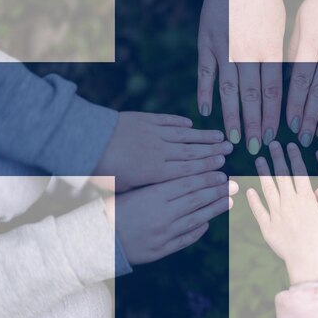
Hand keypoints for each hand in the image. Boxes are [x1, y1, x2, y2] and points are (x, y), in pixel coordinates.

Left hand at [93, 112, 231, 191]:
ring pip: (185, 135)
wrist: (87, 142)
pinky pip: (167, 121)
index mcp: (155, 172)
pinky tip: (191, 124)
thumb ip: (147, 190)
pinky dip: (180, 123)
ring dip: (204, 136)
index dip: (207, 168)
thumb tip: (163, 198)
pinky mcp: (144, 119)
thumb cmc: (102, 171)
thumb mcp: (125, 188)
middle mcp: (159, 152)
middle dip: (213, 152)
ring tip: (220, 137)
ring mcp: (153, 133)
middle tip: (230, 151)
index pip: (188, 170)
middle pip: (192, 152)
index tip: (223, 168)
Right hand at [106, 171, 236, 264]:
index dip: (206, 178)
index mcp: (153, 194)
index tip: (221, 173)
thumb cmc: (112, 209)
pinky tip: (208, 223)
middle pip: (195, 199)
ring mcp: (163, 233)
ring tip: (228, 201)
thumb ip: (157, 184)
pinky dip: (199, 230)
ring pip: (195, 218)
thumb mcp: (133, 190)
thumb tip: (184, 176)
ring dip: (214, 209)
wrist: (96, 240)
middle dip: (217, 191)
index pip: (187, 183)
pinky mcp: (161, 249)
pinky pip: (186, 238)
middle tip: (233, 184)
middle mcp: (161, 213)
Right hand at [198, 0, 284, 154]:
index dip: (273, 116)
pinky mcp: (206, 41)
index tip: (274, 135)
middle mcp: (247, 51)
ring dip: (232, 116)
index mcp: (270, 47)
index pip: (273, 90)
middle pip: (252, 96)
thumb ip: (277, 54)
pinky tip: (205, 111)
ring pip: (228, 90)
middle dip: (254, 125)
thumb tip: (278, 85)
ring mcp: (223, 47)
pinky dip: (204, 92)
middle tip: (255, 148)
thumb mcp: (280, 24)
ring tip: (233, 139)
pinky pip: (205, 72)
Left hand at [247, 142, 317, 284]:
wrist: (311, 261)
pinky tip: (249, 191)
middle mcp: (290, 203)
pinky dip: (253, 200)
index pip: (299, 173)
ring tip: (259, 161)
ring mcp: (277, 214)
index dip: (295, 158)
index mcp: (307, 199)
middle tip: (273, 145)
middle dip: (278, 158)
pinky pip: (258, 211)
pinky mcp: (268, 227)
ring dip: (264, 173)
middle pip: (283, 176)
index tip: (290, 146)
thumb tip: (317, 187)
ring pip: (269, 189)